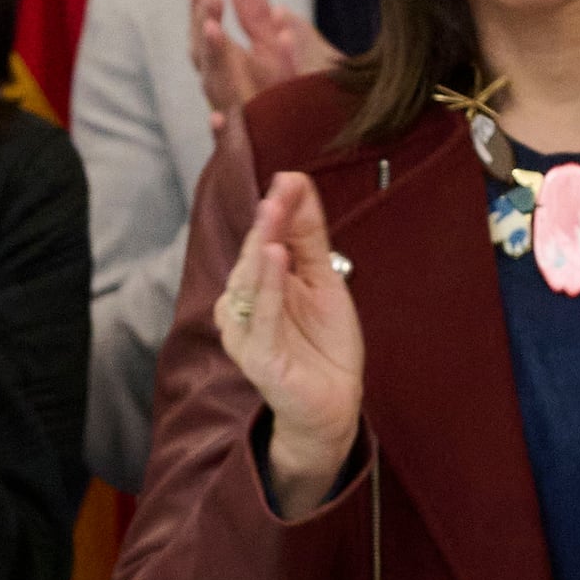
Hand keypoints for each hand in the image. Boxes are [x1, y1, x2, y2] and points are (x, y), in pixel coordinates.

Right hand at [185, 0, 327, 136]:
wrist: (334, 149)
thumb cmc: (302, 98)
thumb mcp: (279, 47)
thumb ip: (256, 14)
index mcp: (233, 70)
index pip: (206, 39)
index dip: (201, 13)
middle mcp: (233, 94)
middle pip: (207, 62)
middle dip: (206, 29)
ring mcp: (246, 122)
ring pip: (220, 93)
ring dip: (215, 61)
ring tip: (213, 29)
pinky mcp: (261, 149)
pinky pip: (241, 141)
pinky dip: (226, 132)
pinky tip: (218, 118)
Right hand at [214, 170, 362, 514]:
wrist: (333, 404)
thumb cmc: (323, 343)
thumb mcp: (322, 279)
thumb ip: (308, 234)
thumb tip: (294, 180)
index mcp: (258, 283)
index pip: (262, 235)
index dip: (273, 206)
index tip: (288, 175)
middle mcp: (246, 304)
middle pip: (254, 254)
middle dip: (266, 221)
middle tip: (279, 190)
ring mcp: (248, 332)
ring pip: (250, 283)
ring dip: (262, 248)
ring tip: (273, 216)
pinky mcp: (259, 358)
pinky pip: (262, 319)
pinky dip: (267, 289)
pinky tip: (274, 260)